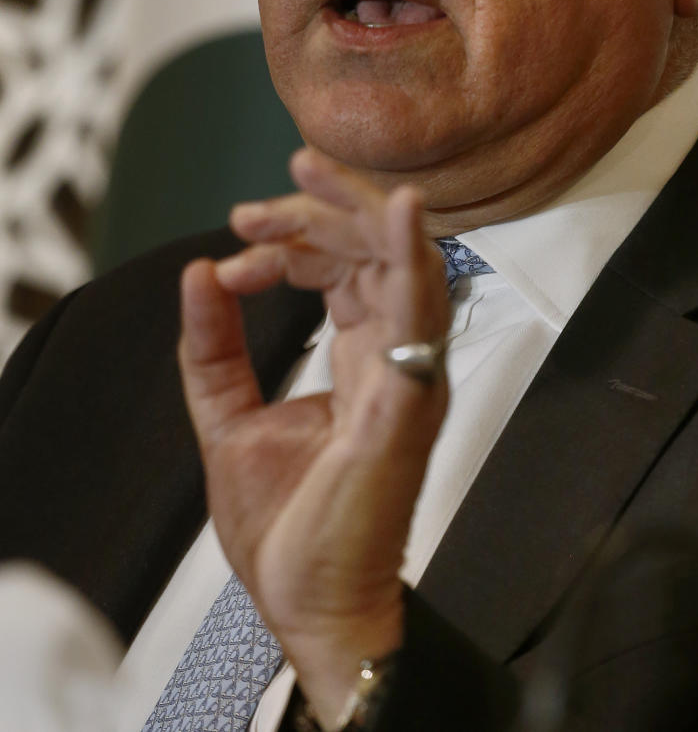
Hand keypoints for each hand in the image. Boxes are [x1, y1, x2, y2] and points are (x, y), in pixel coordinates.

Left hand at [177, 147, 448, 722]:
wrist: (307, 604)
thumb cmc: (290, 526)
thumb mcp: (229, 419)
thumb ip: (214, 349)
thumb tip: (198, 273)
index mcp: (364, 357)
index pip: (341, 267)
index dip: (290, 244)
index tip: (233, 254)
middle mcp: (396, 355)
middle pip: (375, 251)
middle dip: (320, 207)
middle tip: (262, 192)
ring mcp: (409, 373)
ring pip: (406, 261)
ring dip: (360, 208)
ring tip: (310, 170)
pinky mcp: (410, 399)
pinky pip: (423, 314)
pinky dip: (413, 256)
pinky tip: (399, 208)